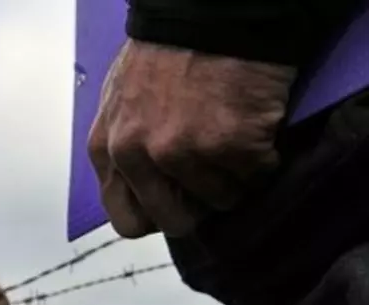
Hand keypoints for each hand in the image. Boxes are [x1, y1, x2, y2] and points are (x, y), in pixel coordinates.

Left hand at [88, 39, 296, 237]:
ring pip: (220, 200)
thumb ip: (123, 151)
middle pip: (174, 221)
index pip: (127, 220)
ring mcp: (181, 152)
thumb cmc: (165, 53)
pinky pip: (255, 177)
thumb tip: (141, 191)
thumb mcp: (119, 103)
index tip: (177, 201)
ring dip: (234, 177)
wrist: (209, 13)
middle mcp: (136, 157)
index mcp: (106, 150)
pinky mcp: (227, 144)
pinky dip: (262, 158)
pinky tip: (253, 126)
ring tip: (234, 137)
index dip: (158, 214)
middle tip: (213, 179)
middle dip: (199, 207)